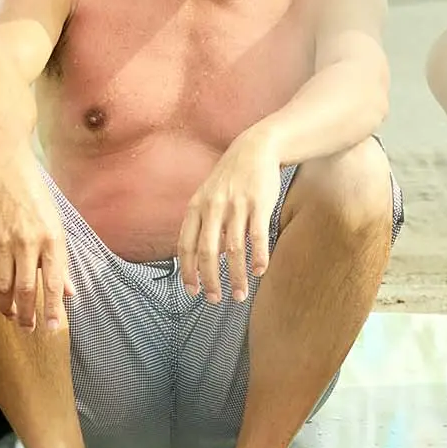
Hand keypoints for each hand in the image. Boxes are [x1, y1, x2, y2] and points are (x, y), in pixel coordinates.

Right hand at [0, 174, 69, 331]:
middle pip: (25, 290)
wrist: (9, 174)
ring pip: (2, 287)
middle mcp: (28, 242)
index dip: (51, 310)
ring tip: (11, 315)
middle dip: (26, 316)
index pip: (52, 284)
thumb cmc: (38, 204)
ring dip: (6, 307)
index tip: (51, 329)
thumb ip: (61, 264)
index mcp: (52, 240)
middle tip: (28, 328)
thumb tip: (69, 294)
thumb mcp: (58, 229)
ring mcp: (3, 241)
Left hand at [181, 132, 281, 303]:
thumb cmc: (231, 177)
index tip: (192, 291)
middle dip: (211, 280)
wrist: (256, 148)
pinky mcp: (259, 203)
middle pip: (207, 252)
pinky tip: (260, 271)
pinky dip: (258, 256)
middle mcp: (213, 207)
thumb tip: (205, 259)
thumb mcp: (208, 196)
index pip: (186, 246)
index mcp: (196, 206)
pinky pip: (257, 236)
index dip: (188, 271)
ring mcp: (236, 205)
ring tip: (241, 294)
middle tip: (215, 299)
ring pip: (233, 249)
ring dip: (237, 276)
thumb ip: (203, 225)